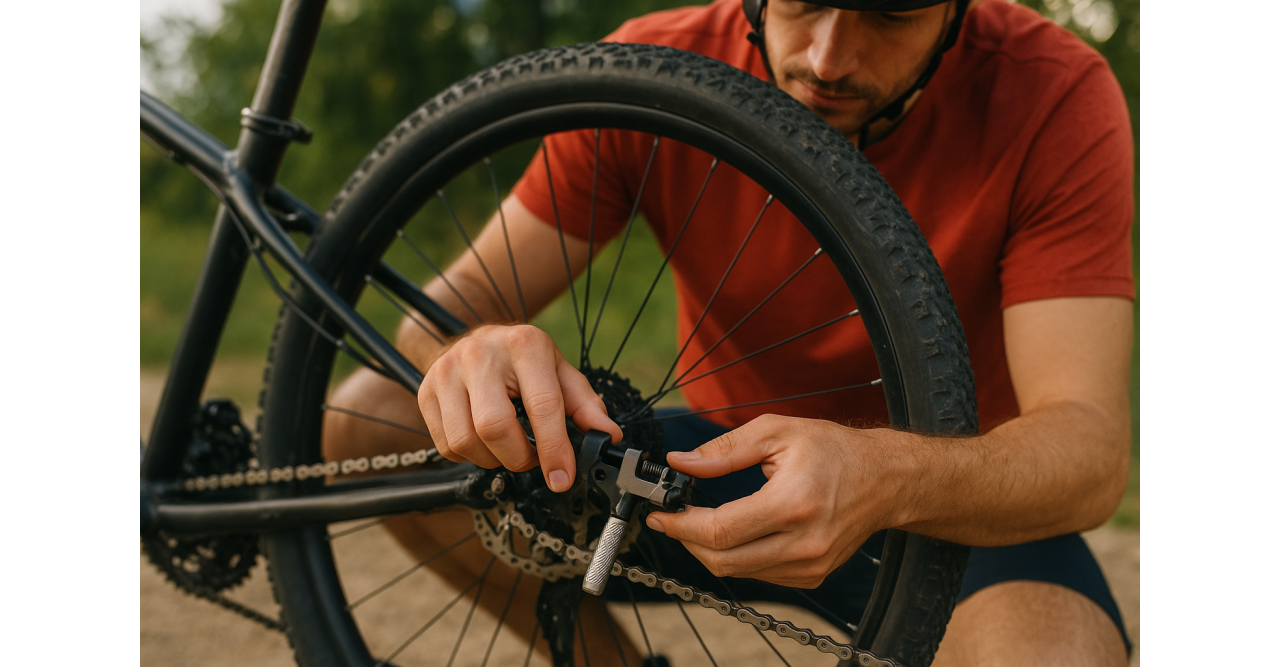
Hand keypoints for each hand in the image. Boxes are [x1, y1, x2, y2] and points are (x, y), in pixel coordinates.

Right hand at [418, 324, 621, 491]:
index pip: (541, 405)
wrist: (476, 339)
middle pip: (495, 427)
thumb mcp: (560, 371)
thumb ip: (585, 404)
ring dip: (493, 459)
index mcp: (524, 345)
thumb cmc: (523, 360)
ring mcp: (447, 371)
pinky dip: (469, 456)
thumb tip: (607, 435)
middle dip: (519, 458)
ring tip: (509, 446)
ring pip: (466, 441)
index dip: (554, 448)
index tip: (562, 478)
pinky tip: (484, 440)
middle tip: (533, 457)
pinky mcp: (426, 391)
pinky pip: (446, 445)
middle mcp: (480, 354)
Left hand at [644, 414, 905, 587]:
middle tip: (673, 519)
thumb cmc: (833, 450)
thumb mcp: (777, 432)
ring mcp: (809, 565)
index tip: (660, 514)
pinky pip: (758, 574)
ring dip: (710, 550)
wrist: (885, 479)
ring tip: (701, 522)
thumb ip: (724, 451)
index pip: (720, 531)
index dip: (681, 526)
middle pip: (722, 560)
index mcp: (792, 503)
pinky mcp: (811, 575)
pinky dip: (738, 557)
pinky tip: (736, 532)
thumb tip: (680, 464)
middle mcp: (802, 542)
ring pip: (737, 571)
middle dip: (687, 541)